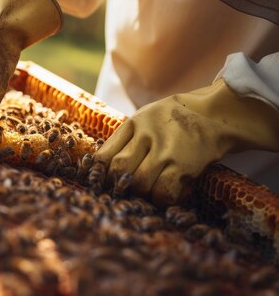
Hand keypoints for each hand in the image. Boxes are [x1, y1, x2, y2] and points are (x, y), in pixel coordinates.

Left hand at [95, 79, 278, 205]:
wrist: (215, 115)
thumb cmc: (174, 120)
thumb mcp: (145, 118)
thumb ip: (126, 138)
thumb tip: (101, 165)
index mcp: (133, 124)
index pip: (104, 153)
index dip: (99, 173)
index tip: (102, 181)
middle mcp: (146, 135)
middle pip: (119, 170)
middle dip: (119, 185)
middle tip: (125, 190)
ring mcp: (165, 150)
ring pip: (139, 183)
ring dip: (140, 193)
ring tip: (147, 191)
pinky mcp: (183, 165)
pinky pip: (163, 191)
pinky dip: (160, 198)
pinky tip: (164, 194)